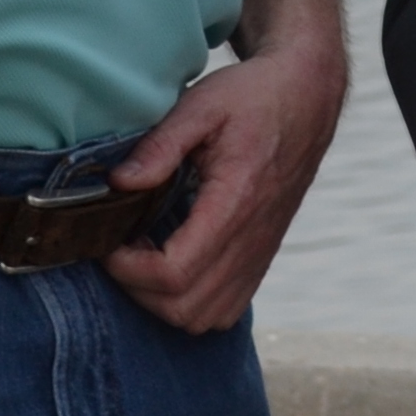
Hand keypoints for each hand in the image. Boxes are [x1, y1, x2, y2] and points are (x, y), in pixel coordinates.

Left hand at [105, 29, 347, 332]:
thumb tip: (119, 183)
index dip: (128, 269)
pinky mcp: (262, 257)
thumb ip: (159, 146)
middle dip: (138, 289)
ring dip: (163, 301)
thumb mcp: (201, 105)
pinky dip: (191, 304)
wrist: (307, 98)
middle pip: (185, 308)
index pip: (174, 273)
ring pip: (205, 318)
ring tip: (143, 258)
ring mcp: (260, 253)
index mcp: (234, 201)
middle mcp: (252, 239)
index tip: (109, 241)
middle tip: (120, 249)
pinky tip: (173, 265)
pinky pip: (225, 310)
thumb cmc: (253, 97)